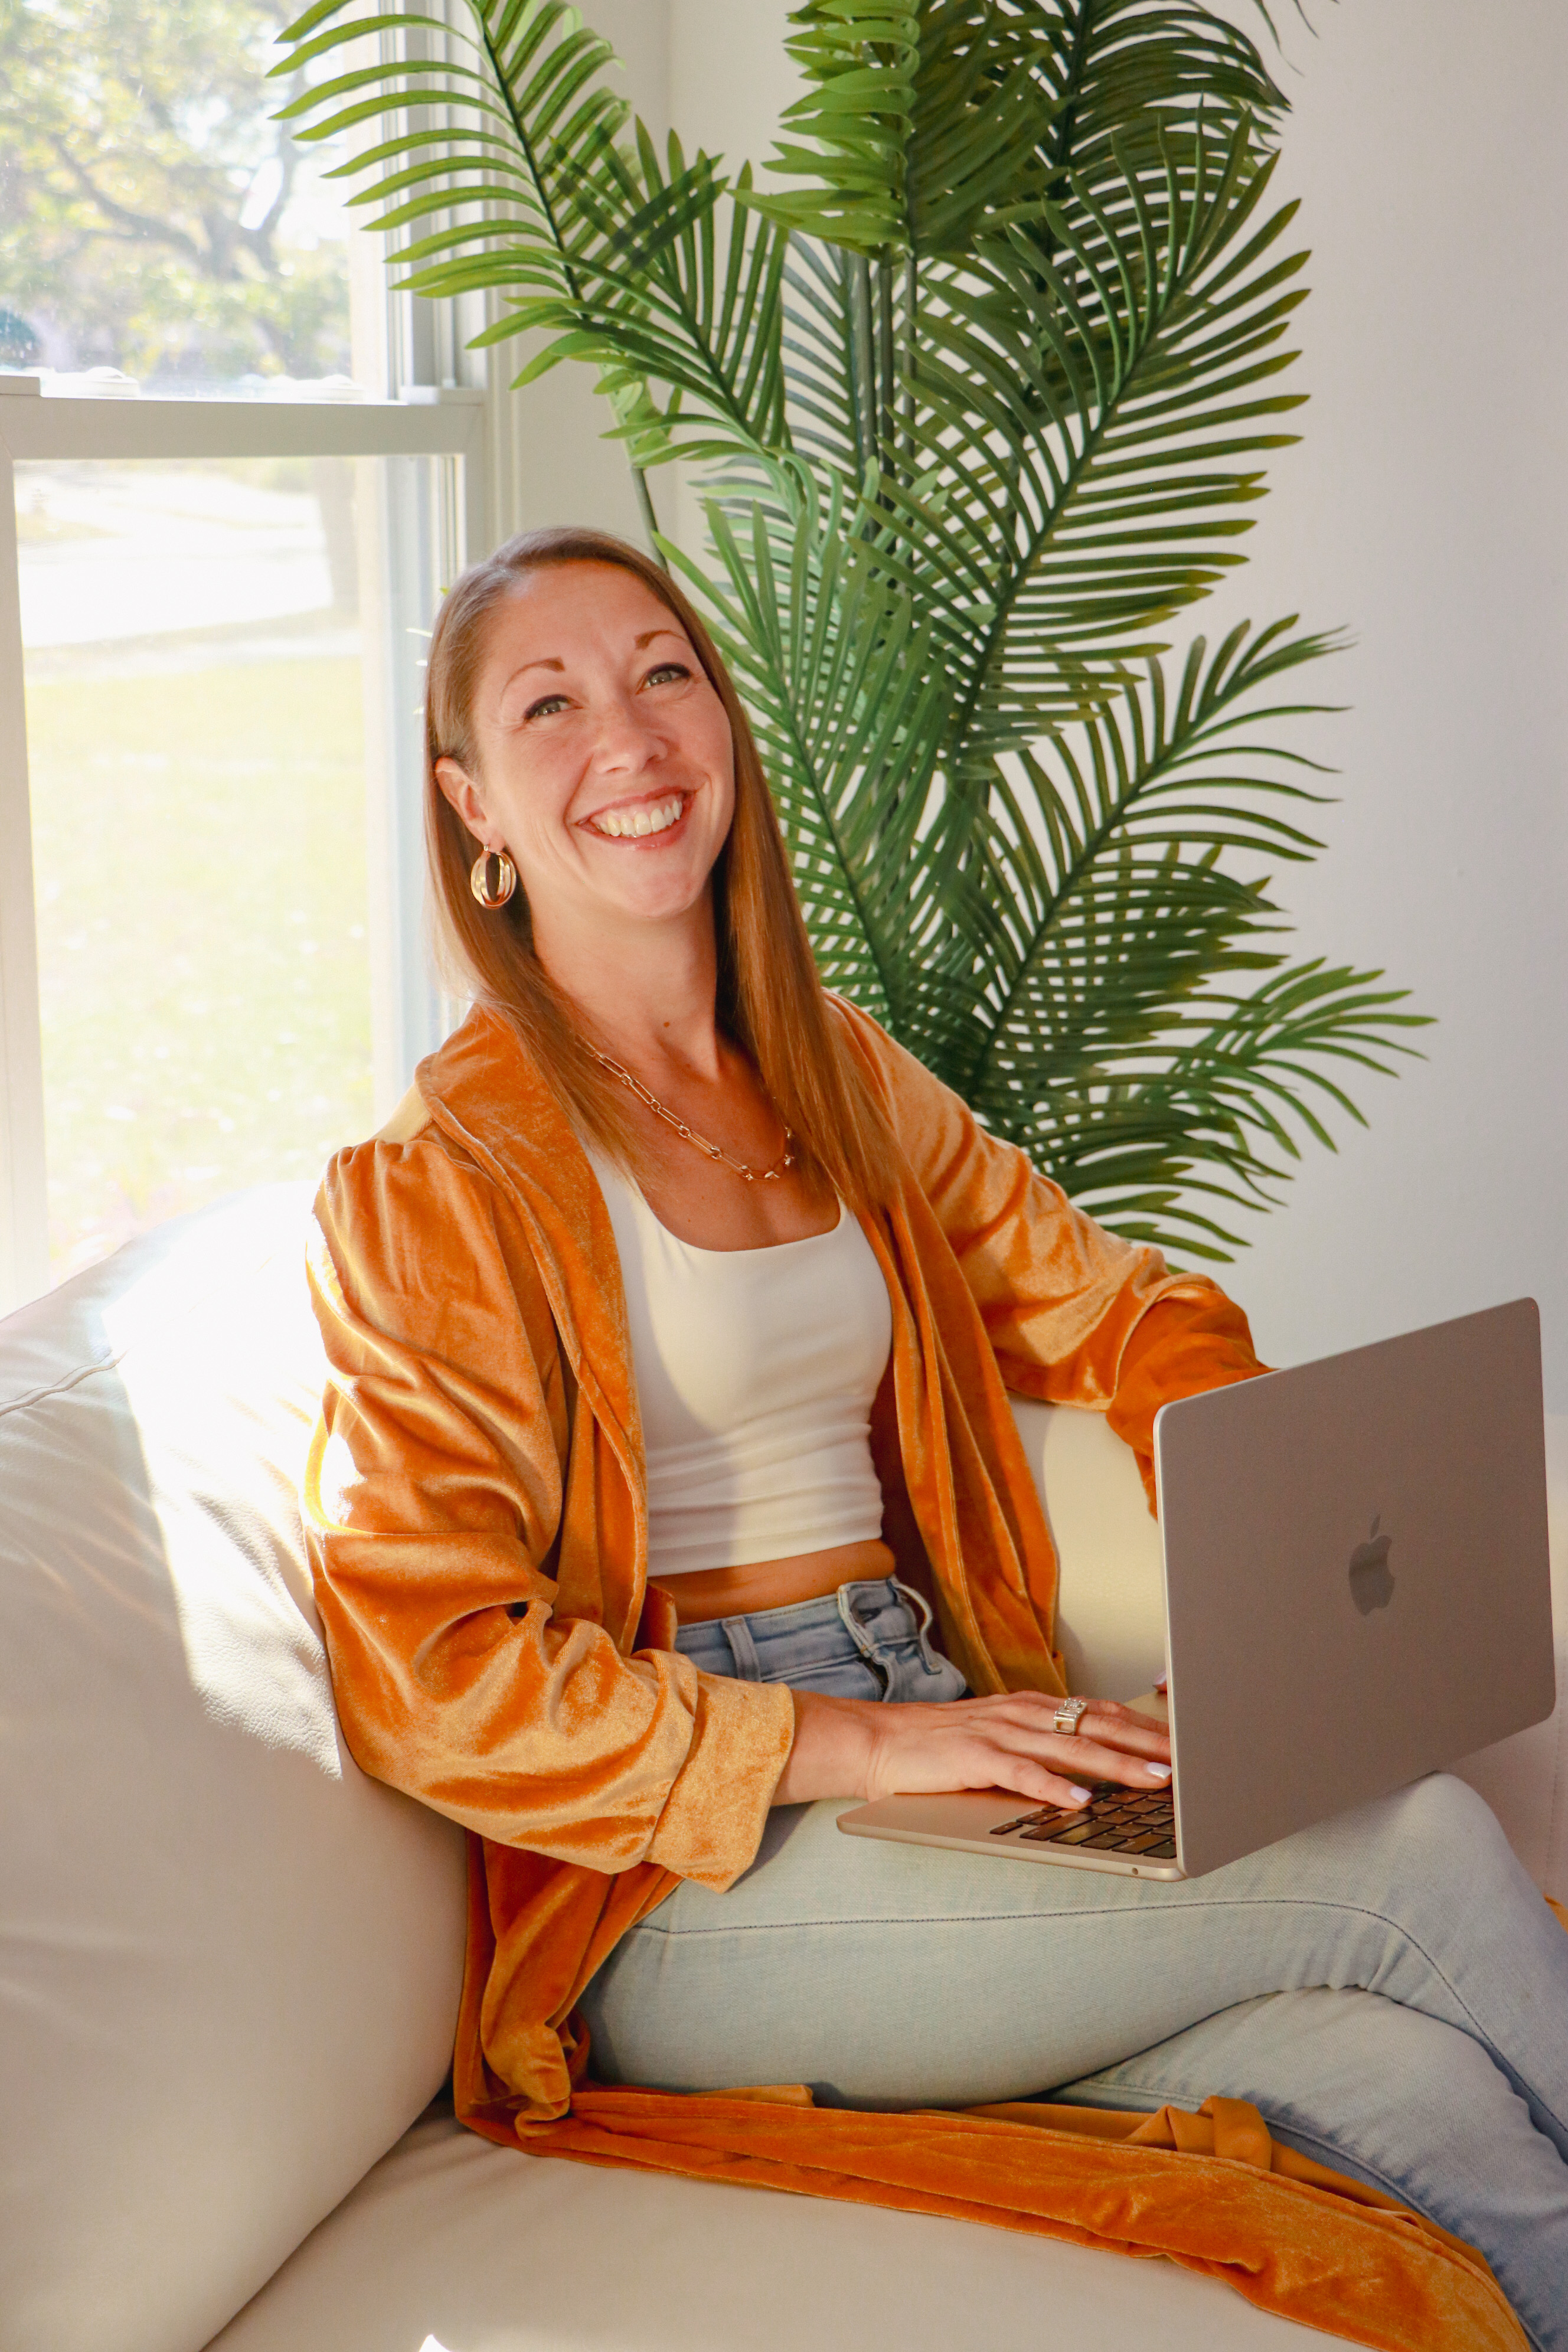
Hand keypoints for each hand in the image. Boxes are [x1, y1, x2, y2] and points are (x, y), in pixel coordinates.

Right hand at [772, 1686, 1170, 1808]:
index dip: (1145, 1727)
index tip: (1185, 1742)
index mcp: (1032, 1708)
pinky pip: (1021, 1773)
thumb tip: (1096, 1773)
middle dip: (1148, 1745)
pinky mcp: (974, 1757)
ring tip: (1155, 1781)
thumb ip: (1043, 1750)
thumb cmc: (941, 1749)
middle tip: (1190, 1763)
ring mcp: (999, 1733)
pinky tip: (1080, 1802)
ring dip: (1117, 1766)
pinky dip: (1053, 1787)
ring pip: (1071, 1748)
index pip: (1101, 1713)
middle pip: (1098, 1727)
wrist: (878, 1742)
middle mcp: (1023, 1713)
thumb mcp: (1001, 1741)